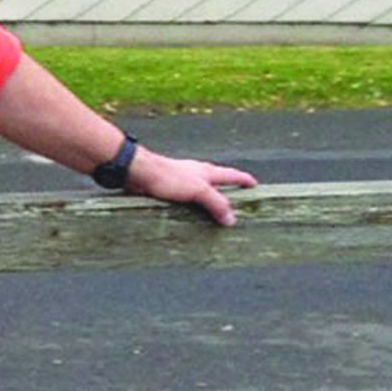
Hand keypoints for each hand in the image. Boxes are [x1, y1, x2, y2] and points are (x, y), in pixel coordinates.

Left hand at [131, 152, 256, 226]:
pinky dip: (193, 206)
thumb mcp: (197, 189)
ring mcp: (182, 180)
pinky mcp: (169, 188)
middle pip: (217, 181)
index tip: (254, 184)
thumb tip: (232, 218)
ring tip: (214, 213)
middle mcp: (195, 174)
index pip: (230, 175)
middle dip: (227, 190)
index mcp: (206, 171)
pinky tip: (190, 214)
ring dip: (208, 200)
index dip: (243, 179)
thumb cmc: (167, 176)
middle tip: (236, 201)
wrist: (138, 172)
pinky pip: (187, 198)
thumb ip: (215, 202)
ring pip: (201, 191)